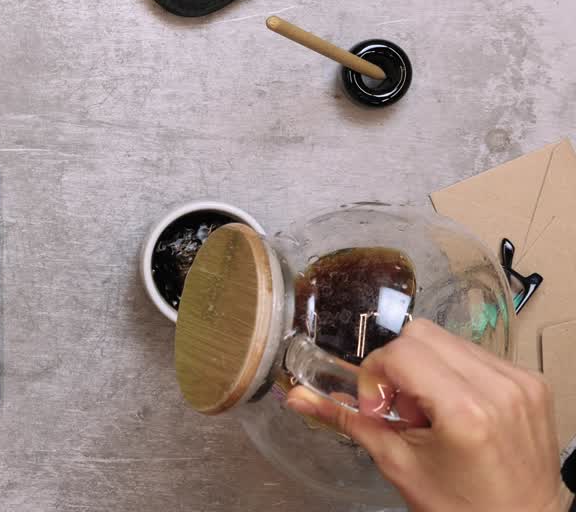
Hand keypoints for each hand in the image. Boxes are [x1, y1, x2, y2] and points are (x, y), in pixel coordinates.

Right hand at [287, 319, 573, 511]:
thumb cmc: (462, 507)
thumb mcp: (398, 465)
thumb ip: (348, 421)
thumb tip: (297, 396)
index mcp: (466, 410)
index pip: (400, 353)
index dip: (375, 376)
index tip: (378, 410)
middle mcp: (499, 387)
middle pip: (422, 335)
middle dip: (398, 367)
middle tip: (400, 409)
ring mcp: (520, 381)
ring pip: (448, 340)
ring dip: (426, 369)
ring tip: (430, 414)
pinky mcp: (531, 381)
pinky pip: (476, 354)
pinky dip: (454, 374)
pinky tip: (454, 410)